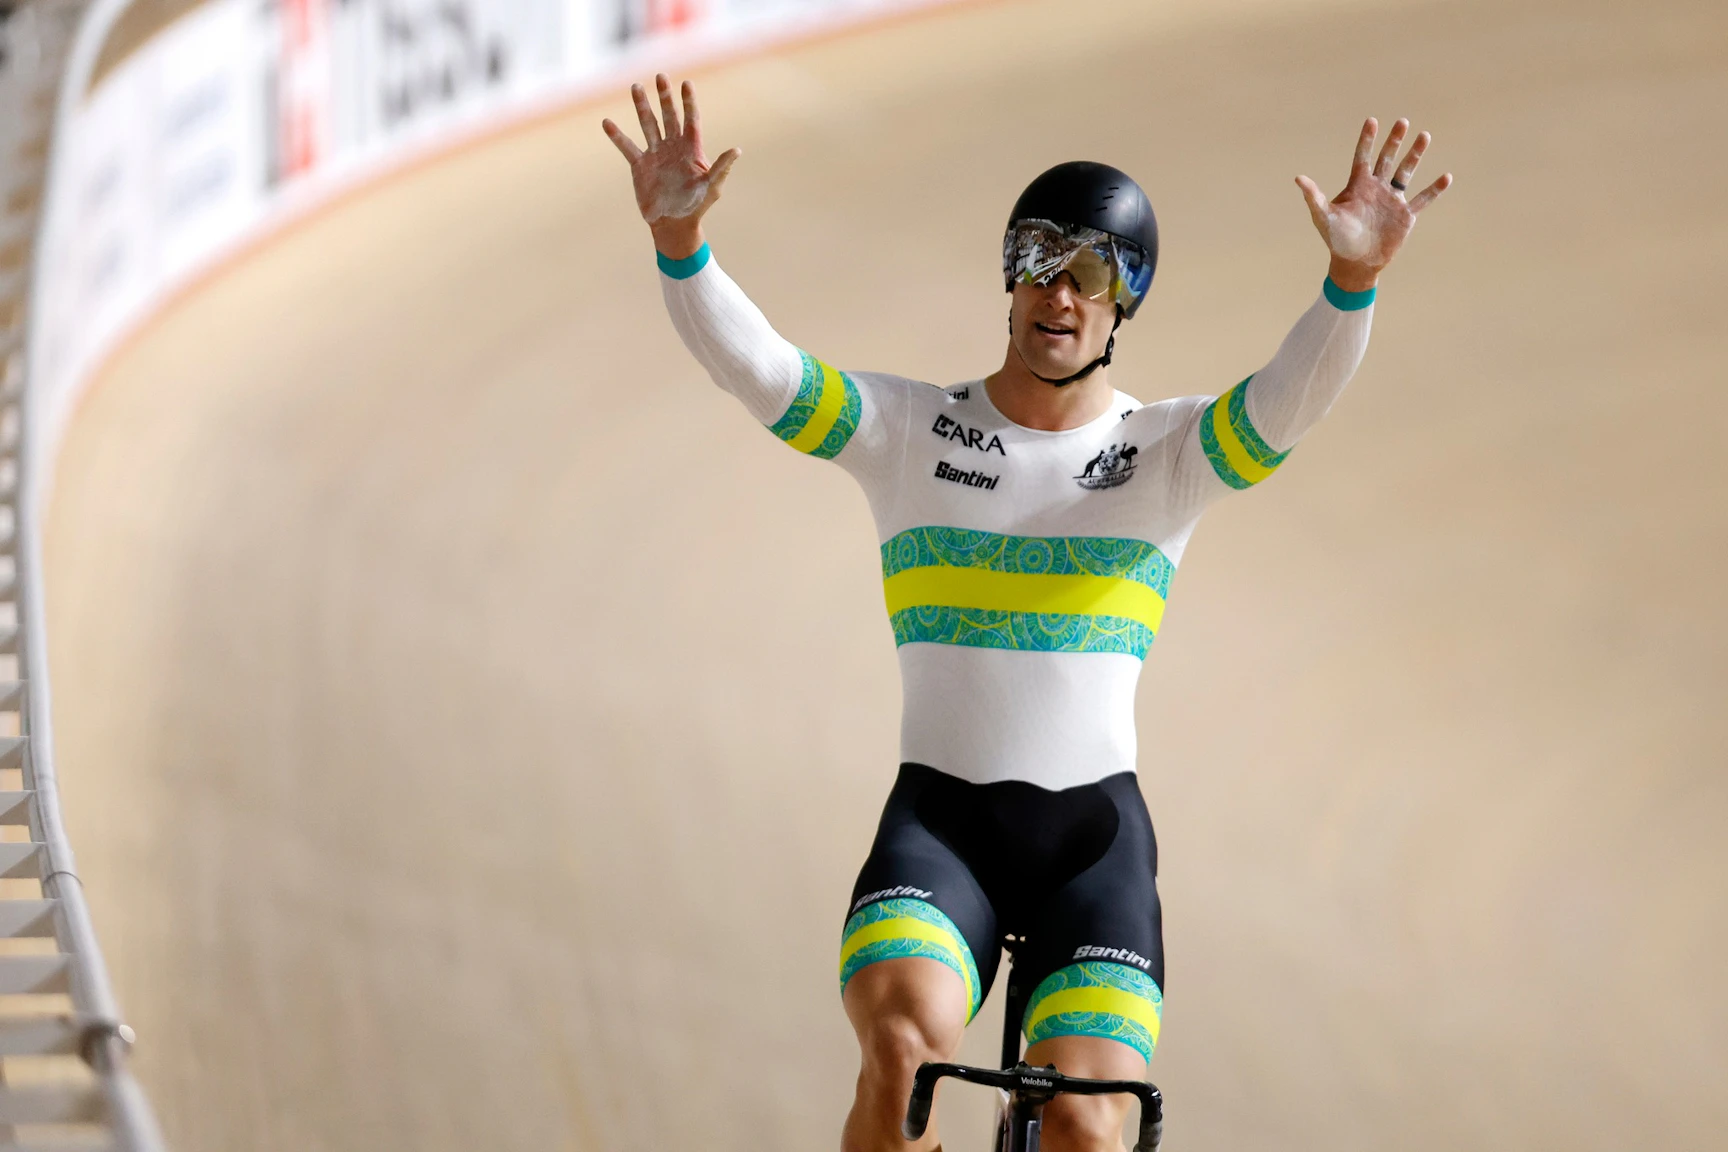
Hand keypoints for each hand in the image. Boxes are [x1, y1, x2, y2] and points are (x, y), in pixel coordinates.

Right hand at [602, 74, 740, 258]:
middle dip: (665, 97)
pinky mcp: (640, 165)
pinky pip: (627, 147)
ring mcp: (655, 154)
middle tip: (660, 76)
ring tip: (635, 87)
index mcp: (692, 149)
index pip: (691, 120)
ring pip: (648, 124)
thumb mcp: (712, 187)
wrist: (674, 225)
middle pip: (669, 116)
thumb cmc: (697, 206)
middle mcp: (673, 147)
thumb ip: (721, 168)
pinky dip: (617, 136)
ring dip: (641, 106)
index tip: (686, 83)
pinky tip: (607, 122)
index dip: (689, 102)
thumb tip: (736, 150)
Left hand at [1296, 117, 1451, 291]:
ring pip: (1406, 172)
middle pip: (1386, 158)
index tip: (1372, 121)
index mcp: (1357, 185)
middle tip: (1402, 122)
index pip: (1362, 157)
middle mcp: (1376, 188)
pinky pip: (1422, 199)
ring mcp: (1392, 200)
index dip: (1367, 140)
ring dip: (1415, 155)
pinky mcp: (1406, 215)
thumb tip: (1298, 178)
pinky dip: (1434, 189)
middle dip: (1394, 141)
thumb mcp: (1324, 217)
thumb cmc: (1336, 240)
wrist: (1355, 263)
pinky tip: (1446, 177)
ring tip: (1424, 135)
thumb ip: (1314, 197)